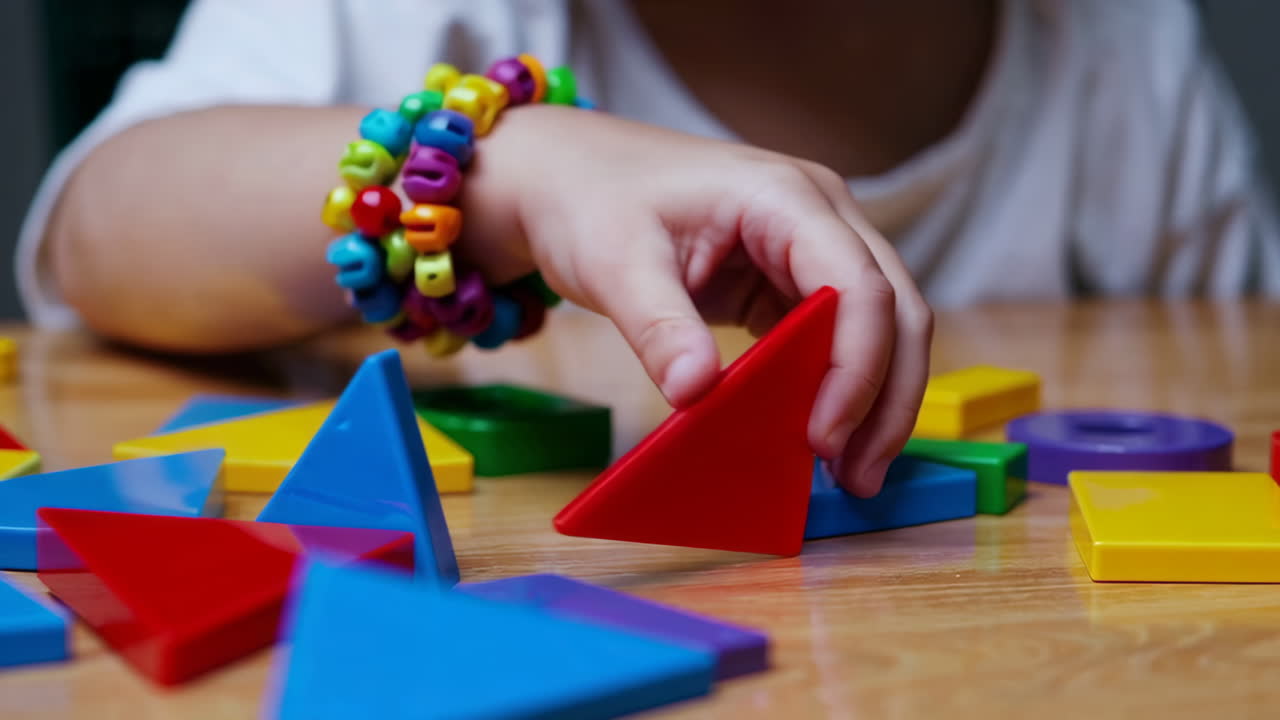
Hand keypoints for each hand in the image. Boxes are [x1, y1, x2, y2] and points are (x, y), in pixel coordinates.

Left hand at [460, 106, 932, 496]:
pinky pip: (838, 336)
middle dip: (887, 397)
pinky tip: (818, 437)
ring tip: (851, 473)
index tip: (822, 439)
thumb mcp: (614, 263)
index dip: (856, 367)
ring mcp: (810, 245)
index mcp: (783, 195)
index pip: (858, 284)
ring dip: (875, 399)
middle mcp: (817, 213)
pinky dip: (838, 388)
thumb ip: (658, 326)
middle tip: (859, 477)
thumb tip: (698, 394)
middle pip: (895, 307)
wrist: (566, 178)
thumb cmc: (590, 201)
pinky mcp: (792, 277)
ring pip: (881, 326)